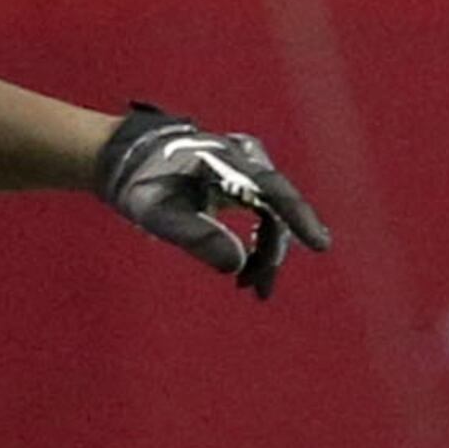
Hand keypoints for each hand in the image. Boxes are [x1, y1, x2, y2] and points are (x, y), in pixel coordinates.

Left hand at [95, 105, 333, 296]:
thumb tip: (237, 265)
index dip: (298, 217)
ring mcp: (248, 168)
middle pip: (276, 210)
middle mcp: (244, 157)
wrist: (128, 162)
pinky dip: (259, 243)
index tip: (319, 245)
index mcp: (224, 158)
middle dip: (271, 253)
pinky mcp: (247, 181)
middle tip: (258, 290)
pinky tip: (249, 270)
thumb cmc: (142, 186)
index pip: (272, 188)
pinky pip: (266, 214)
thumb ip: (196, 237)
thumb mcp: (158, 214)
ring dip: (266, 253)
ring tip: (250, 287)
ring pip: (273, 216)